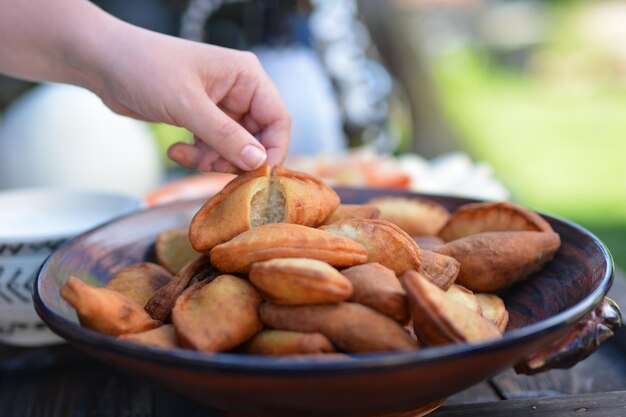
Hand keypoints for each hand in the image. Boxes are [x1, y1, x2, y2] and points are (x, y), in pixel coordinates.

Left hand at [95, 26, 290, 172]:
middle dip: (236, 157)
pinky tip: (175, 150)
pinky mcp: (201, 117)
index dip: (272, 150)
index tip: (257, 175)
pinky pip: (212, 146)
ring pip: (234, 146)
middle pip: (257, 137)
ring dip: (213, 158)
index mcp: (246, 76)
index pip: (277, 119)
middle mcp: (238, 90)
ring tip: (189, 157)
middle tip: (213, 168)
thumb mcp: (188, 105)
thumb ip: (225, 136)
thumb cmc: (145, 69)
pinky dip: (197, 154)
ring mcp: (220, 105)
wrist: (102, 63)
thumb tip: (258, 162)